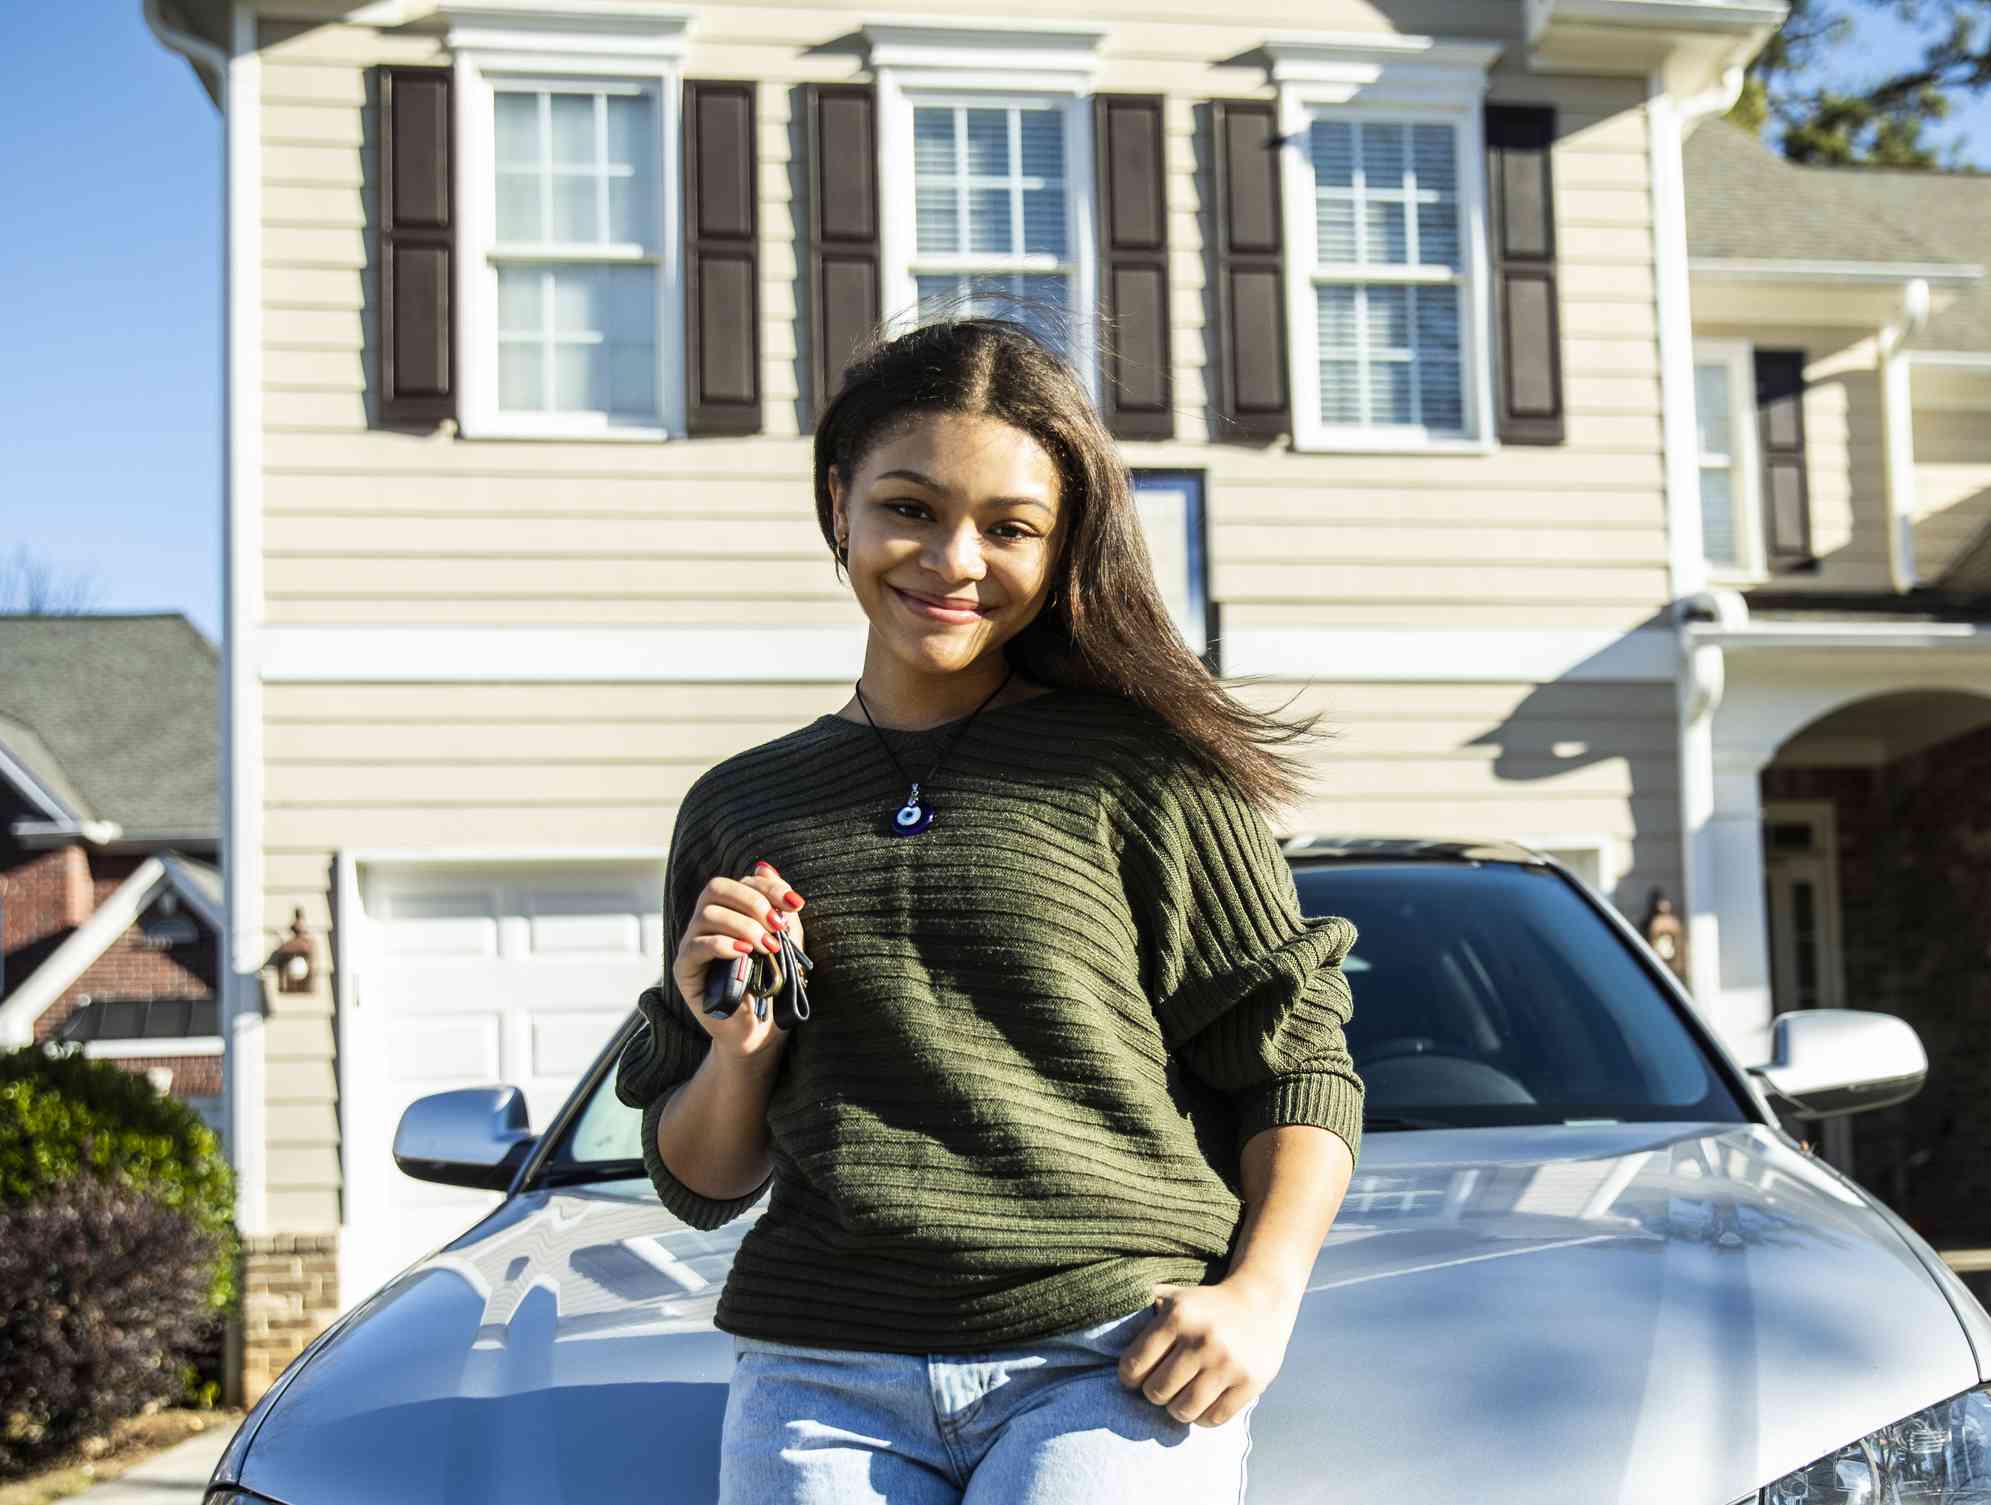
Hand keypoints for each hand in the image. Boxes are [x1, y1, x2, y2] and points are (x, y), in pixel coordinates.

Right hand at [669, 859, 806, 1066]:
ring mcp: (692, 944)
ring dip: (743, 926)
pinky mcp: (684, 969)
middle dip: (752, 901)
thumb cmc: (773, 986)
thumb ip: (778, 908)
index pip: (742, 882)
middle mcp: (707, 922)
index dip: (769, 887)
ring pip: (708, 914)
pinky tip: (745, 954)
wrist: (760, 1031)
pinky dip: (723, 944)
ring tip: (766, 947)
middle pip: (716, 888)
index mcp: (731, 911)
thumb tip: (765, 866)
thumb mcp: (785, 943)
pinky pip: (696, 945)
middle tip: (777, 926)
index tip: (796, 904)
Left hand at [1116, 1274, 1300, 1426]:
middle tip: (1161, 1386)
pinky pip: (1213, 1419)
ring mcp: (1227, 1363)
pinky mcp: (1250, 1382)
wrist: (1261, 1302)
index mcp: (1177, 1316)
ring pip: (1183, 1411)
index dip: (1128, 1379)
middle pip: (1156, 1393)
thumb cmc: (1206, 1305)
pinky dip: (1203, 1417)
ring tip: (1180, 1397)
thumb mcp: (1174, 1295)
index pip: (1133, 1366)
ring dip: (1177, 1409)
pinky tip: (1204, 1401)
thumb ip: (1142, 1307)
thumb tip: (1102, 1322)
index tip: (1134, 1378)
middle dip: (1154, 1393)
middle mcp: (1202, 1339)